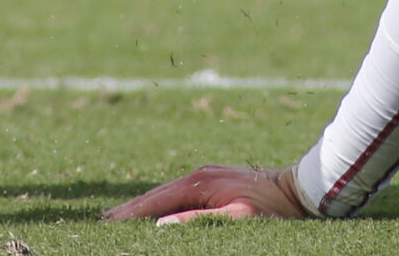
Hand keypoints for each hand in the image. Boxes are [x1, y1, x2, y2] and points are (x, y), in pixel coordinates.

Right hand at [106, 165, 311, 222]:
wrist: (297, 189)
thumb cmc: (271, 208)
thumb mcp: (237, 218)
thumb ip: (199, 219)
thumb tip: (161, 225)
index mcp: (200, 182)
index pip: (155, 200)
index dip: (130, 213)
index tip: (106, 223)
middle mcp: (199, 174)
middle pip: (155, 194)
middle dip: (128, 208)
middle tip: (101, 221)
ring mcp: (205, 175)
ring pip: (164, 192)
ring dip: (141, 204)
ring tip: (118, 216)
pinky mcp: (212, 179)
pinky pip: (176, 192)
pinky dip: (158, 201)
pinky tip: (152, 209)